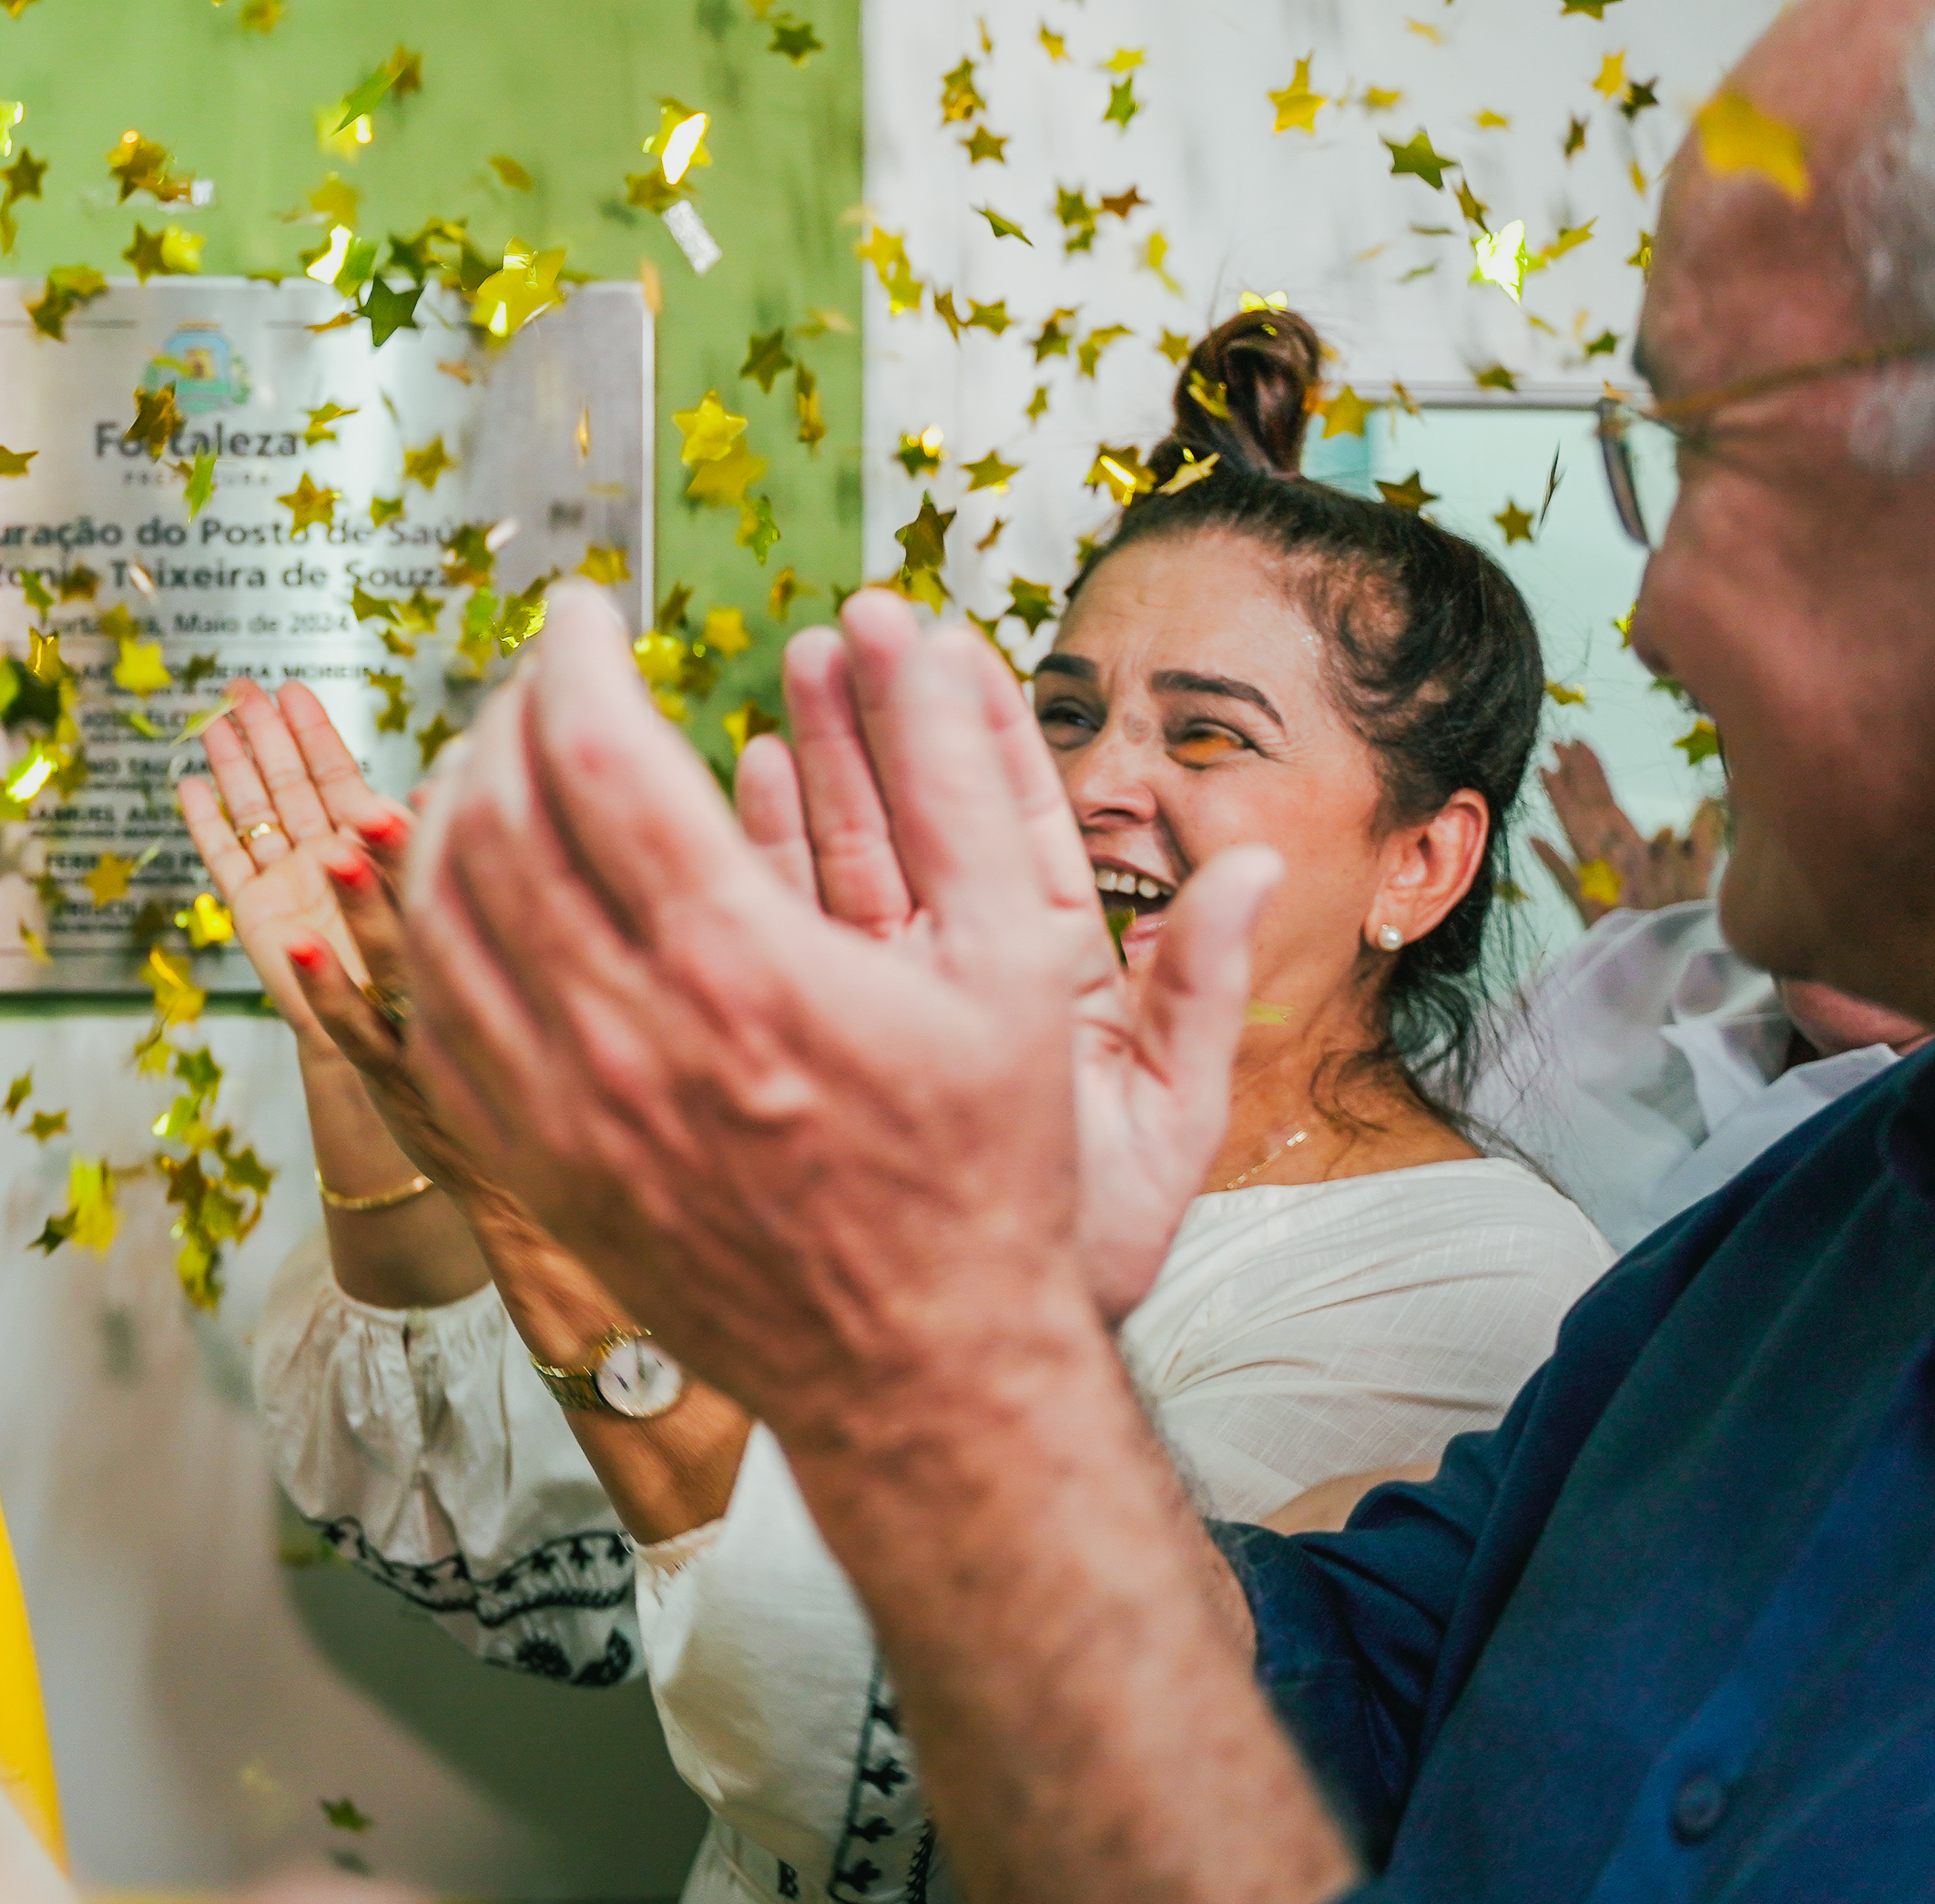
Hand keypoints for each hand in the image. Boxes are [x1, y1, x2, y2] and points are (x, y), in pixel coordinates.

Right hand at [174, 675, 407, 1055]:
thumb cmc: (414, 967)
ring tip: (212, 723)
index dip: (313, 733)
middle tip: (239, 687)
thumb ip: (414, 843)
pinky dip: (207, 826)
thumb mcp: (421, 895)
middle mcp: (319, 854)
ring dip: (232, 767)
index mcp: (362, 843)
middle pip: (286, 782)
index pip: (333, 775)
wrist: (383, 1035)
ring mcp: (284, 881)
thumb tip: (434, 787)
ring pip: (253, 811)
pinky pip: (226, 861)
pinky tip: (190, 788)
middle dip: (264, 734)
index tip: (292, 690)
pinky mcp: (254, 914)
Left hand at [395, 584, 1279, 1439]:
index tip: (583, 614)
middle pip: (494, 818)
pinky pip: (436, 1015)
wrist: (921, 1371)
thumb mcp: (1015, 968)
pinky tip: (482, 883)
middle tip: (544, 675)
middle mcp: (627, 1037)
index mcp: (740, 970)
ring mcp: (563, 1112)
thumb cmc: (979, 1171)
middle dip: (504, 713)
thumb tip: (917, 638)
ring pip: (440, 913)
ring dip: (454, 808)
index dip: (569, 658)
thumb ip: (962, 787)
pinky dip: (436, 924)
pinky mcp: (535, 1167)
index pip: (595, 756)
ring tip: (506, 759)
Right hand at [729, 608, 1234, 1320]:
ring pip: (837, 859)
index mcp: (1046, 973)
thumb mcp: (1162, 1118)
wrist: (968, 1362)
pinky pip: (778, 930)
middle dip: (878, 719)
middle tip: (845, 629)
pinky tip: (733, 788)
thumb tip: (1258, 872)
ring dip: (812, 766)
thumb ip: (1199, 991)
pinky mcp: (812, 1034)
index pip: (1012, 821)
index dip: (981, 727)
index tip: (947, 639)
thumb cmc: (1076, 1251)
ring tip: (786, 677)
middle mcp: (954, 973)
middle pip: (914, 818)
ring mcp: (874, 1000)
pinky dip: (756, 858)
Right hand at [1529, 738, 1720, 920]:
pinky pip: (1565, 877)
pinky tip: (1535, 840)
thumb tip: (1702, 804)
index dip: (1593, 771)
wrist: (1676, 956)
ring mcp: (1595, 876)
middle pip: (1587, 807)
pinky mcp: (1587, 903)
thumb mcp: (1700, 874)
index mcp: (1631, 843)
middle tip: (1557, 742)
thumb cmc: (1685, 917)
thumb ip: (1701, 842)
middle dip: (1572, 775)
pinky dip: (1551, 859)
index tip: (1579, 742)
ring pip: (1573, 831)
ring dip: (1559, 802)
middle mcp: (1609, 854)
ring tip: (1544, 772)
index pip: (1607, 799)